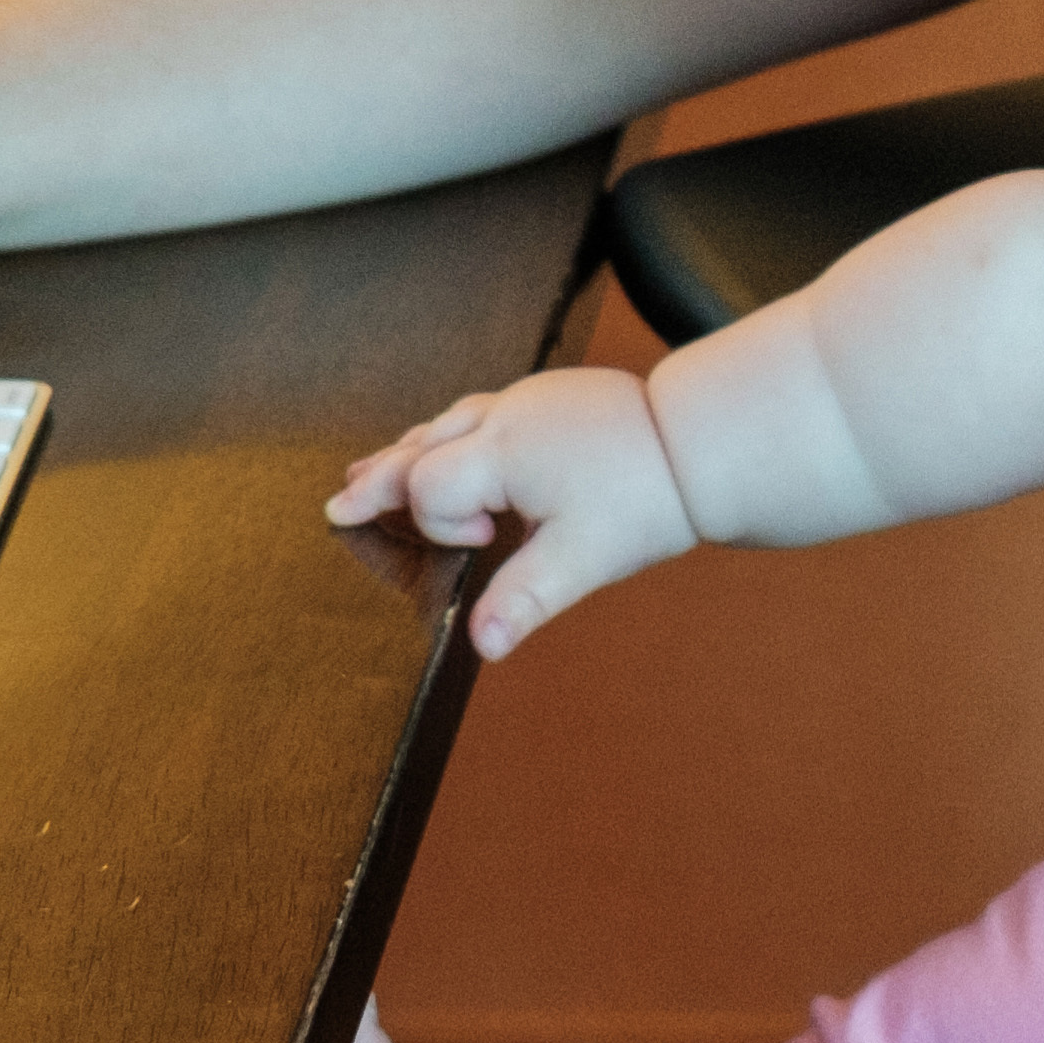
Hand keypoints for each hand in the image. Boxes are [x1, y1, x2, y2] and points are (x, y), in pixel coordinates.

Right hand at [326, 368, 696, 654]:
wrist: (703, 440)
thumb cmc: (647, 497)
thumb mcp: (584, 558)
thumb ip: (524, 599)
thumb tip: (481, 647)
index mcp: (504, 450)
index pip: (430, 486)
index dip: (442, 522)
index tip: (485, 542)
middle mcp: (505, 416)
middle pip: (422, 446)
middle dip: (380, 478)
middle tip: (340, 503)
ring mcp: (526, 399)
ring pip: (447, 423)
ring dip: (409, 452)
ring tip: (370, 471)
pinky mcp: (548, 395)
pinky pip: (479, 414)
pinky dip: (448, 436)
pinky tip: (450, 447)